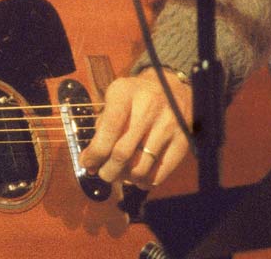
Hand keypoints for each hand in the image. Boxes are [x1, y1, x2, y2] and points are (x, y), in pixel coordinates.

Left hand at [78, 69, 192, 188]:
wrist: (171, 87)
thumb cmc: (135, 97)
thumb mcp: (114, 97)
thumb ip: (102, 124)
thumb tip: (91, 159)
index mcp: (125, 94)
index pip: (109, 129)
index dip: (95, 152)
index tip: (87, 163)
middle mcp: (149, 108)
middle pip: (123, 153)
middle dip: (108, 171)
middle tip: (103, 173)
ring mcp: (168, 126)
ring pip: (140, 168)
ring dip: (125, 178)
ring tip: (119, 175)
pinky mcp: (182, 142)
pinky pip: (159, 174)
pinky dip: (144, 182)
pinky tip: (137, 177)